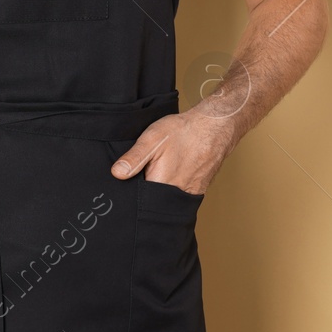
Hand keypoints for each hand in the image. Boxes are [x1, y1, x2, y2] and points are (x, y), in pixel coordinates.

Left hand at [110, 111, 236, 195]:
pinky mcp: (196, 191)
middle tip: (141, 177)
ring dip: (158, 193)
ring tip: (155, 176)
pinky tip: (168, 176)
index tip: (124, 189)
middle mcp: (176, 195)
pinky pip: (178, 197)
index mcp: (161, 184)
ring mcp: (188, 195)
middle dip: (143, 196)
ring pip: (166, 201)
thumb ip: (134, 158)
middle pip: (153, 204)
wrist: (214, 127)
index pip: (139, 202)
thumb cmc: (184, 132)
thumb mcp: (152, 139)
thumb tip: (117, 174)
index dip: (130, 196)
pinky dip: (171, 190)